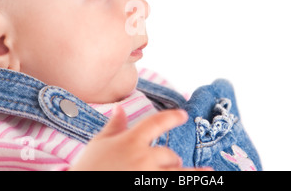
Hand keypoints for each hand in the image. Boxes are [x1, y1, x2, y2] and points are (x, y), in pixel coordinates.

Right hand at [70, 106, 210, 170]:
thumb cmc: (88, 169)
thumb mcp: (98, 145)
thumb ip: (113, 127)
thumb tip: (120, 109)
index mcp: (131, 141)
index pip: (156, 123)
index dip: (172, 117)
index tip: (183, 115)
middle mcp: (143, 158)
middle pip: (169, 154)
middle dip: (169, 159)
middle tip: (167, 162)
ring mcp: (149, 176)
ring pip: (177, 172)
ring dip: (183, 172)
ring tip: (196, 171)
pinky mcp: (151, 190)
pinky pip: (176, 183)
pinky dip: (186, 180)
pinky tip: (202, 178)